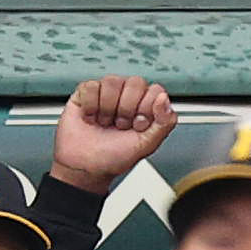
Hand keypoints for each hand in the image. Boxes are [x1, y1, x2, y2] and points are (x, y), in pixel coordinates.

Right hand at [52, 72, 176, 186]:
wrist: (86, 167)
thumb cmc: (114, 157)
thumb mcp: (146, 145)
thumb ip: (164, 123)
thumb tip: (164, 99)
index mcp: (146, 106)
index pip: (155, 90)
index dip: (146, 108)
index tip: (138, 125)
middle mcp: (128, 96)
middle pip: (135, 83)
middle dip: (127, 109)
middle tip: (120, 125)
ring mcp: (107, 92)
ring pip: (112, 82)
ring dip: (107, 108)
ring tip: (105, 122)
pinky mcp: (86, 92)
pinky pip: (91, 86)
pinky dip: (90, 106)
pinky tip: (91, 118)